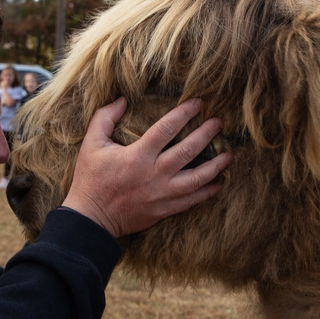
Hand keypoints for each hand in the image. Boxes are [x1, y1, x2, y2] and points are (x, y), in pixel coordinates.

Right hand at [62, 97, 231, 237]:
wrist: (91, 219)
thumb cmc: (90, 180)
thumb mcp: (91, 144)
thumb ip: (105, 118)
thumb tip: (122, 100)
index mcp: (137, 156)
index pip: (167, 129)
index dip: (184, 113)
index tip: (198, 103)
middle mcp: (154, 174)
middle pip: (188, 151)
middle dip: (206, 135)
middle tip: (219, 123)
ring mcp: (161, 194)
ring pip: (197, 179)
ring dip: (215, 166)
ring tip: (228, 155)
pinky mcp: (163, 210)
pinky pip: (191, 201)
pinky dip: (207, 193)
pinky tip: (219, 184)